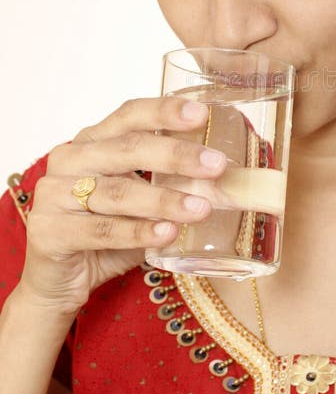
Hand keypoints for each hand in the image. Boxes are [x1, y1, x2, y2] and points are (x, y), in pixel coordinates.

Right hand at [18, 96, 226, 316]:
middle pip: (128, 149)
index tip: (202, 114)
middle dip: (177, 156)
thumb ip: (171, 185)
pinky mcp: (49, 232)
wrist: (57, 282)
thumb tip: (228, 178)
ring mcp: (53, 195)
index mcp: (91, 141)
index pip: (129, 115)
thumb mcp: (139, 202)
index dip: (165, 111)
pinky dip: (138, 232)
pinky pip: (102, 230)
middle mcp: (69, 159)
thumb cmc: (105, 235)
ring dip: (165, 200)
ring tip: (201, 208)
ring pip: (119, 193)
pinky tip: (167, 233)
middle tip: (216, 165)